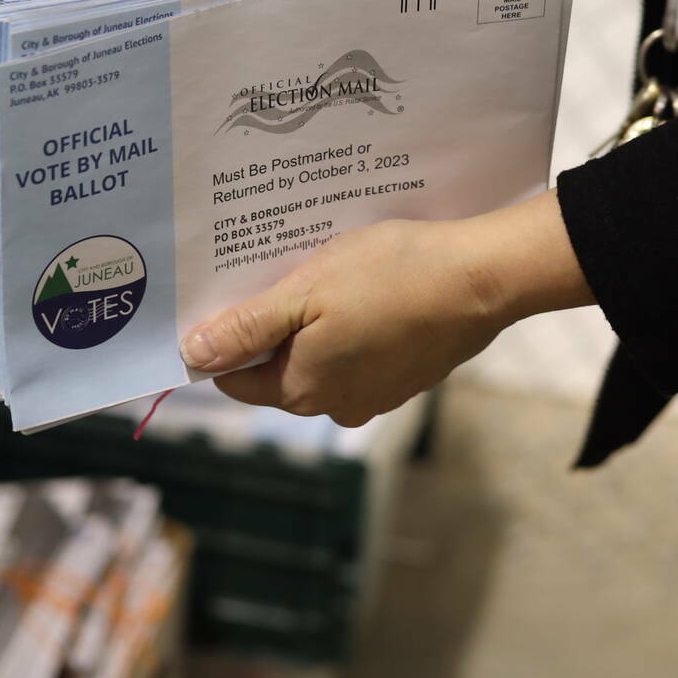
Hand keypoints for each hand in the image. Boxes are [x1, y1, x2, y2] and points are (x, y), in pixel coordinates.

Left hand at [180, 192, 593, 425]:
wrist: (483, 279)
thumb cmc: (392, 277)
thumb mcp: (307, 292)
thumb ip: (248, 327)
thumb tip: (194, 354)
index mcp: (302, 390)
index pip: (237, 376)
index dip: (226, 337)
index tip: (232, 293)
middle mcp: (337, 405)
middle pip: (279, 368)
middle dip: (274, 325)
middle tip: (281, 272)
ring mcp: (376, 394)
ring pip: (321, 358)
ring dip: (316, 323)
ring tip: (326, 273)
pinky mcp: (407, 376)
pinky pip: (361, 353)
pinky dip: (354, 325)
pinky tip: (366, 288)